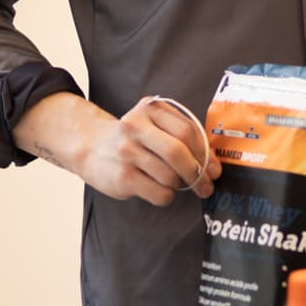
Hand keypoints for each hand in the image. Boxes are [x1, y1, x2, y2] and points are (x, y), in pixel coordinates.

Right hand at [80, 96, 220, 207]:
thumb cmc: (133, 139)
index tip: (214, 169)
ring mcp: (127, 151)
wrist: (91, 147)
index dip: (206, 154)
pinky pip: (159, 193)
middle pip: (178, 152)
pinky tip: (159, 189)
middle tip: (205, 186)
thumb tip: (213, 165)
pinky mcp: (123, 176)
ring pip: (170, 176)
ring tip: (173, 183)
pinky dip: (167, 196)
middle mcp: (135, 126)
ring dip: (178, 185)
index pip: (188, 131)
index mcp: (150, 108)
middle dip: (198, 173)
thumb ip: (181, 136)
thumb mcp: (153, 125)